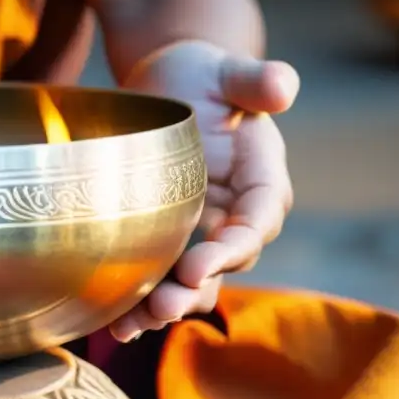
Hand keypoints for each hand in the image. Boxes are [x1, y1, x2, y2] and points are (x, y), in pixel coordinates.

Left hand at [109, 40, 298, 341]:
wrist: (166, 85)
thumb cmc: (202, 73)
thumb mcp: (226, 71)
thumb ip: (256, 81)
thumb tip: (284, 87)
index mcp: (261, 182)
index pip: (256, 223)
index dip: (231, 250)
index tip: (196, 266)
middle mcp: (235, 215)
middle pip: (223, 265)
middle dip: (194, 291)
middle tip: (162, 308)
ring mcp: (201, 232)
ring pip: (190, 281)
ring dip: (164, 306)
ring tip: (131, 326)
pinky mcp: (167, 238)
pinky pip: (159, 276)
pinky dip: (139, 301)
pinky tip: (114, 323)